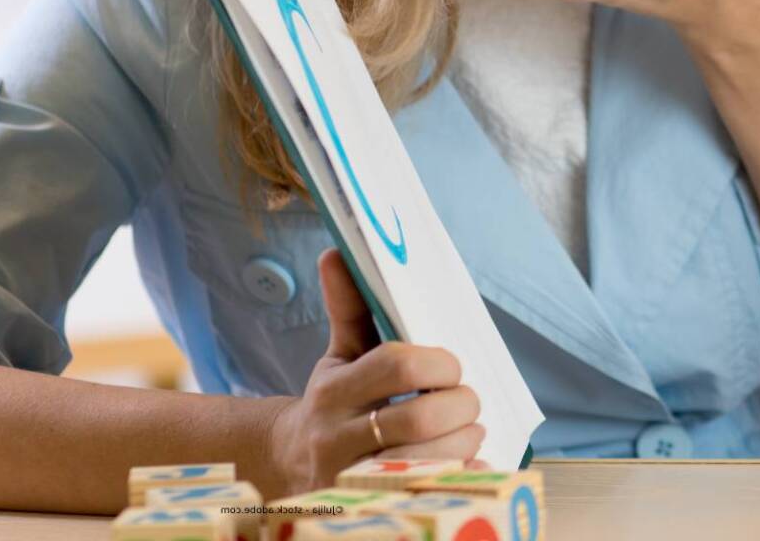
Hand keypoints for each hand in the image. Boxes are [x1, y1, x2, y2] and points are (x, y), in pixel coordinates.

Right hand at [263, 249, 483, 496]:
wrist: (290, 466)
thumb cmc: (332, 404)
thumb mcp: (338, 356)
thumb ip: (349, 307)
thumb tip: (338, 252)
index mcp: (334, 391)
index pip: (397, 365)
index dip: (440, 363)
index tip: (453, 366)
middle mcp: (337, 438)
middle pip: (421, 419)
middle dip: (461, 407)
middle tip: (469, 402)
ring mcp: (351, 480)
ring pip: (428, 462)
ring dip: (465, 445)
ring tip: (468, 433)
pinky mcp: (366, 507)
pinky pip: (427, 496)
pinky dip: (456, 482)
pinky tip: (463, 468)